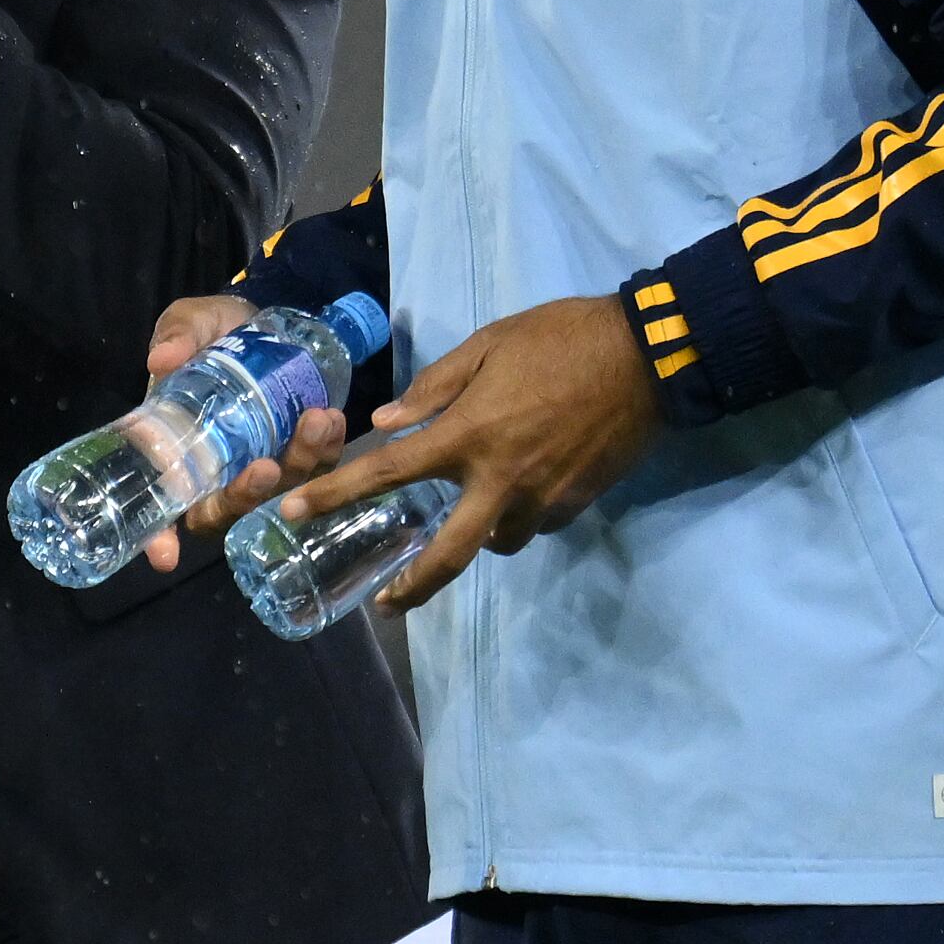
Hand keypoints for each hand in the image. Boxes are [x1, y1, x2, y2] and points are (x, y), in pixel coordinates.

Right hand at [137, 293, 350, 572]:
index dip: (160, 537)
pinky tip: (333, 420)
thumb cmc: (213, 331)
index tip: (166, 557)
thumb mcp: (190, 323)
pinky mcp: (299, 452)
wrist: (261, 320)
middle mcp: (217, 468)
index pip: (162, 505)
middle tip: (267, 466)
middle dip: (247, 498)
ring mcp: (261, 462)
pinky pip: (316, 468)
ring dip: (299, 466)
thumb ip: (177, 336)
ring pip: (279, 492)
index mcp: (177, 448)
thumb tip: (161, 360)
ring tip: (317, 421)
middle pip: (226, 511)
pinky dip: (327, 450)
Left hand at [264, 294, 662, 612]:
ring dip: (478, 534)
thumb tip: (386, 423)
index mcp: (469, 435)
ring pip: (498, 541)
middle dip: (414, 587)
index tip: (294, 514)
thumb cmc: (561, 339)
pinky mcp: (579, 504)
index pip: (389, 473)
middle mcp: (501, 480)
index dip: (337, 494)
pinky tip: (521, 489)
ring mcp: (544, 500)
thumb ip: (434, 389)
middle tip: (386, 605)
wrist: (649, 356)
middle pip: (449, 553)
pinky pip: (535, 524)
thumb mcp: (488, 344)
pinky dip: (518, 516)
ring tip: (472, 511)